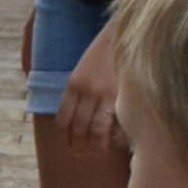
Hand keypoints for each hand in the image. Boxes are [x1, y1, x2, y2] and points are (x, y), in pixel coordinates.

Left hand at [55, 15, 125, 151]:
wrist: (124, 33)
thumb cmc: (105, 52)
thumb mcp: (84, 69)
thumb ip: (80, 90)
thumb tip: (81, 113)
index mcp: (73, 84)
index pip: (63, 119)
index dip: (66, 136)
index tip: (69, 144)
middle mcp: (85, 91)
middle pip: (78, 128)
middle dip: (78, 145)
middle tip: (82, 155)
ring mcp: (104, 94)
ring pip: (96, 130)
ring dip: (95, 147)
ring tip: (96, 155)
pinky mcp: (122, 95)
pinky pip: (116, 123)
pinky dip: (115, 136)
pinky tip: (116, 143)